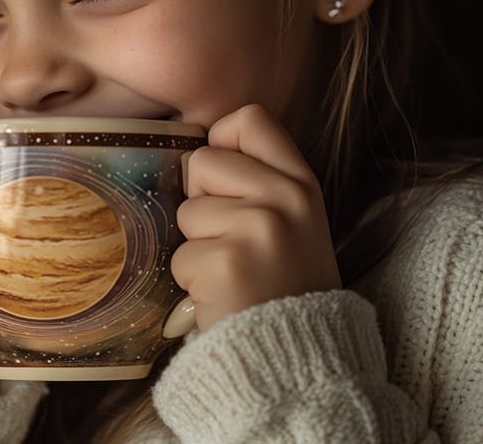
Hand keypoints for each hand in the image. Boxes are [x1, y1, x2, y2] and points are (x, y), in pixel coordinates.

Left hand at [170, 104, 340, 331]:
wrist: (299, 364)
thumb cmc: (284, 286)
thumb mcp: (295, 222)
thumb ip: (261, 181)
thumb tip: (201, 150)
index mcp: (301, 182)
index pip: (249, 118)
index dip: (223, 141)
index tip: (225, 178)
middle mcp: (286, 197)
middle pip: (204, 161)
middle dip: (203, 201)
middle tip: (232, 241)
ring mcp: (259, 228)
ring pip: (187, 211)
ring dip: (197, 246)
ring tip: (232, 273)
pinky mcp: (228, 263)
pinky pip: (180, 255)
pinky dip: (191, 281)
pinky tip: (223, 297)